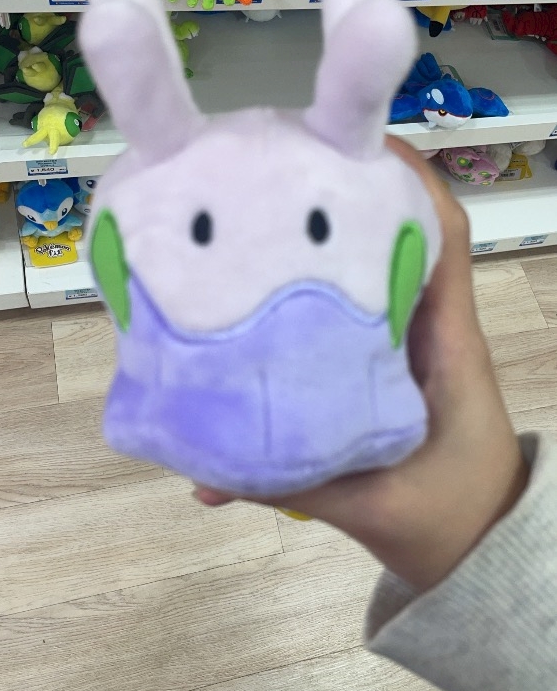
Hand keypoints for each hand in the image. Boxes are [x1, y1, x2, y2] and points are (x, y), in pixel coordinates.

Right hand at [195, 138, 528, 591]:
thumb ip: (298, 485)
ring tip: (239, 255)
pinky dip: (298, 341)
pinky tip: (240, 369)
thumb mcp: (378, 506)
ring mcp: (402, 353)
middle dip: (331, 209)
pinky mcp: (379, 379)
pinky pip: (338, 342)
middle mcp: (425, 333)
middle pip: (389, 244)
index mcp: (445, 342)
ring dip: (310, 266)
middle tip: (259, 190)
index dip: (409, 179)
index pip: (444, 236)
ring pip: (359, 289)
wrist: (483, 551)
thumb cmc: (454, 520)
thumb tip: (207, 473)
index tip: (348, 139)